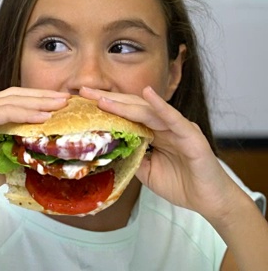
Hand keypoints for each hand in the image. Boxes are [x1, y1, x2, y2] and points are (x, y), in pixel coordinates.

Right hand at [0, 87, 69, 206]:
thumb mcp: (1, 162)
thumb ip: (16, 150)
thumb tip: (41, 150)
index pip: (12, 101)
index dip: (36, 100)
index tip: (59, 105)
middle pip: (13, 95)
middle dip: (41, 96)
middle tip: (66, 99)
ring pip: (11, 100)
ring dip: (38, 102)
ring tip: (61, 104)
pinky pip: (4, 112)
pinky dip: (25, 112)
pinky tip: (44, 115)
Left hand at [79, 86, 240, 221]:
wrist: (209, 201)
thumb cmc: (181, 185)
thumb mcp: (146, 171)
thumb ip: (131, 156)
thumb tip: (108, 148)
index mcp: (154, 132)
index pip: (126, 114)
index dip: (106, 107)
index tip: (82, 101)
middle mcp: (165, 125)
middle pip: (133, 107)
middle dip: (108, 99)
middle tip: (84, 90)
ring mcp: (178, 128)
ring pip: (148, 111)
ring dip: (124, 104)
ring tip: (102, 98)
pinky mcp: (191, 136)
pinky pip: (174, 118)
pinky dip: (160, 106)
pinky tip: (148, 94)